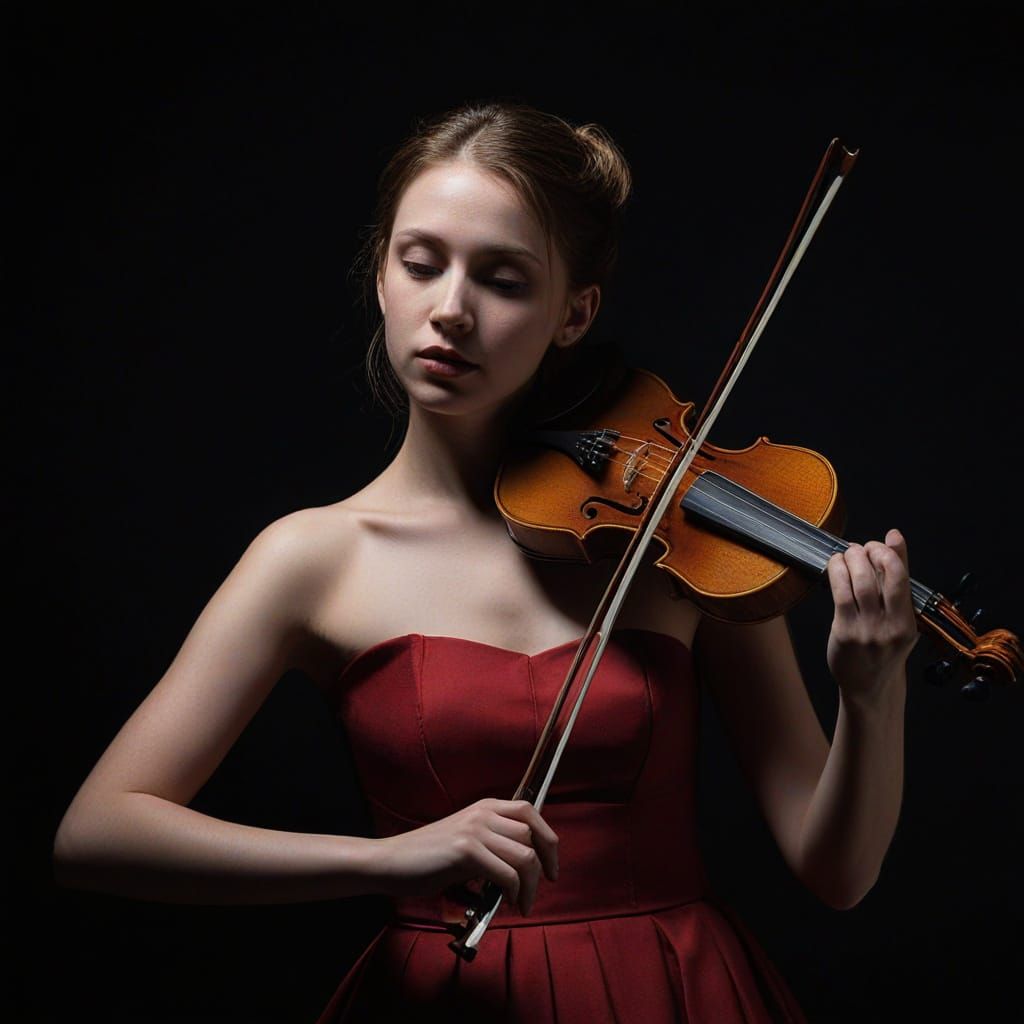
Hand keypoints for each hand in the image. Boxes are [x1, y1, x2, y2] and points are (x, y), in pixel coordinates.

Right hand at [374, 798, 558, 916]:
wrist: (390, 862)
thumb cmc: (427, 859)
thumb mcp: (465, 842)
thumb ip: (492, 845)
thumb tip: (525, 868)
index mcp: (484, 807)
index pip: (530, 812)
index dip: (548, 839)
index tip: (551, 867)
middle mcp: (483, 813)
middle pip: (532, 836)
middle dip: (542, 868)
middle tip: (536, 891)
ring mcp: (474, 830)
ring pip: (524, 856)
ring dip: (529, 886)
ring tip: (520, 903)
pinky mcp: (466, 851)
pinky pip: (507, 873)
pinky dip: (514, 892)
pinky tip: (506, 902)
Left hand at [825, 528, 918, 701]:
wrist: (870, 687)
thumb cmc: (884, 647)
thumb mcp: (899, 615)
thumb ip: (897, 577)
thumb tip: (895, 535)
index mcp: (909, 620)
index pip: (902, 575)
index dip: (888, 551)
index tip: (877, 544)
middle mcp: (892, 624)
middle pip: (887, 575)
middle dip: (872, 552)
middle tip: (861, 547)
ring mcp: (868, 629)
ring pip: (861, 581)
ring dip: (851, 559)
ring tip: (846, 554)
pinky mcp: (846, 631)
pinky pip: (840, 593)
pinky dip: (836, 572)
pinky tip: (834, 565)